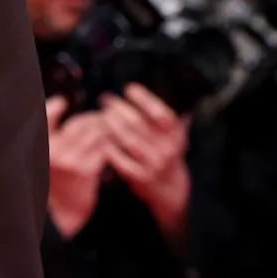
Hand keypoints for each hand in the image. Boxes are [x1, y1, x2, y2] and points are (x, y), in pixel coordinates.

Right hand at [45, 97, 109, 238]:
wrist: (60, 214)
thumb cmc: (53, 184)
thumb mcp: (44, 160)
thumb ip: (49, 137)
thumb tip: (60, 106)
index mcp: (40, 148)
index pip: (44, 117)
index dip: (55, 107)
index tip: (63, 103)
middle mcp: (53, 153)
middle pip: (79, 123)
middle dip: (92, 118)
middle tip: (100, 117)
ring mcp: (70, 162)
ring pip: (95, 133)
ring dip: (105, 129)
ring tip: (109, 129)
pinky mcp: (86, 172)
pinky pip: (104, 149)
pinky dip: (110, 145)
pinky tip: (112, 146)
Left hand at [98, 84, 190, 242]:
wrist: (171, 189)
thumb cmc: (168, 155)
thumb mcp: (174, 137)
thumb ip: (169, 118)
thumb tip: (172, 91)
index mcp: (176, 135)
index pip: (161, 112)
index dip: (145, 98)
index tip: (129, 88)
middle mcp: (167, 149)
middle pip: (140, 123)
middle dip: (119, 108)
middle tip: (106, 99)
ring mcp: (153, 164)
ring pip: (128, 140)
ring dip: (111, 125)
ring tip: (100, 115)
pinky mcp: (139, 177)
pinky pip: (120, 160)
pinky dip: (109, 148)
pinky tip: (100, 138)